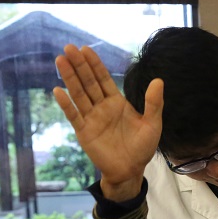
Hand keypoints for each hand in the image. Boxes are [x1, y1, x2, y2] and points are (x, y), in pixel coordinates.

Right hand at [52, 44, 163, 200]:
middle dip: (79, 65)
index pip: (103, 79)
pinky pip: (74, 116)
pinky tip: (58, 90)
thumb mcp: (152, 124)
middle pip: (88, 82)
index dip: (94, 64)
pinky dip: (66, 104)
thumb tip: (159, 81)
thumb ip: (154, 103)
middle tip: (69, 47)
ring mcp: (91, 119)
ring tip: (60, 60)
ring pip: (79, 94)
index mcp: (117, 102)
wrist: (131, 171)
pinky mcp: (84, 132)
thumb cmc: (142, 148)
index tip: (85, 49)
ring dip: (69, 78)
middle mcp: (102, 107)